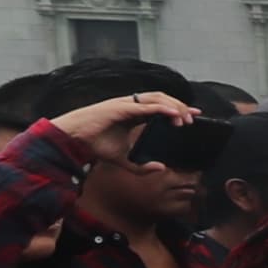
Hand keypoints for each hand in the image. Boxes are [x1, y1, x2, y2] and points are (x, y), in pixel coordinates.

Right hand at [47, 91, 194, 154]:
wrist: (73, 140)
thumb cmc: (94, 145)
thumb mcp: (123, 160)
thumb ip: (141, 166)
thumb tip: (161, 169)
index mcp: (134, 114)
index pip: (161, 107)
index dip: (178, 109)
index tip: (193, 117)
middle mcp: (132, 106)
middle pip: (162, 99)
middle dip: (181, 106)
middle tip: (194, 118)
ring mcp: (126, 104)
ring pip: (157, 98)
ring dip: (174, 106)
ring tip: (185, 119)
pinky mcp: (120, 107)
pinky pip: (146, 105)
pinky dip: (161, 108)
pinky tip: (173, 114)